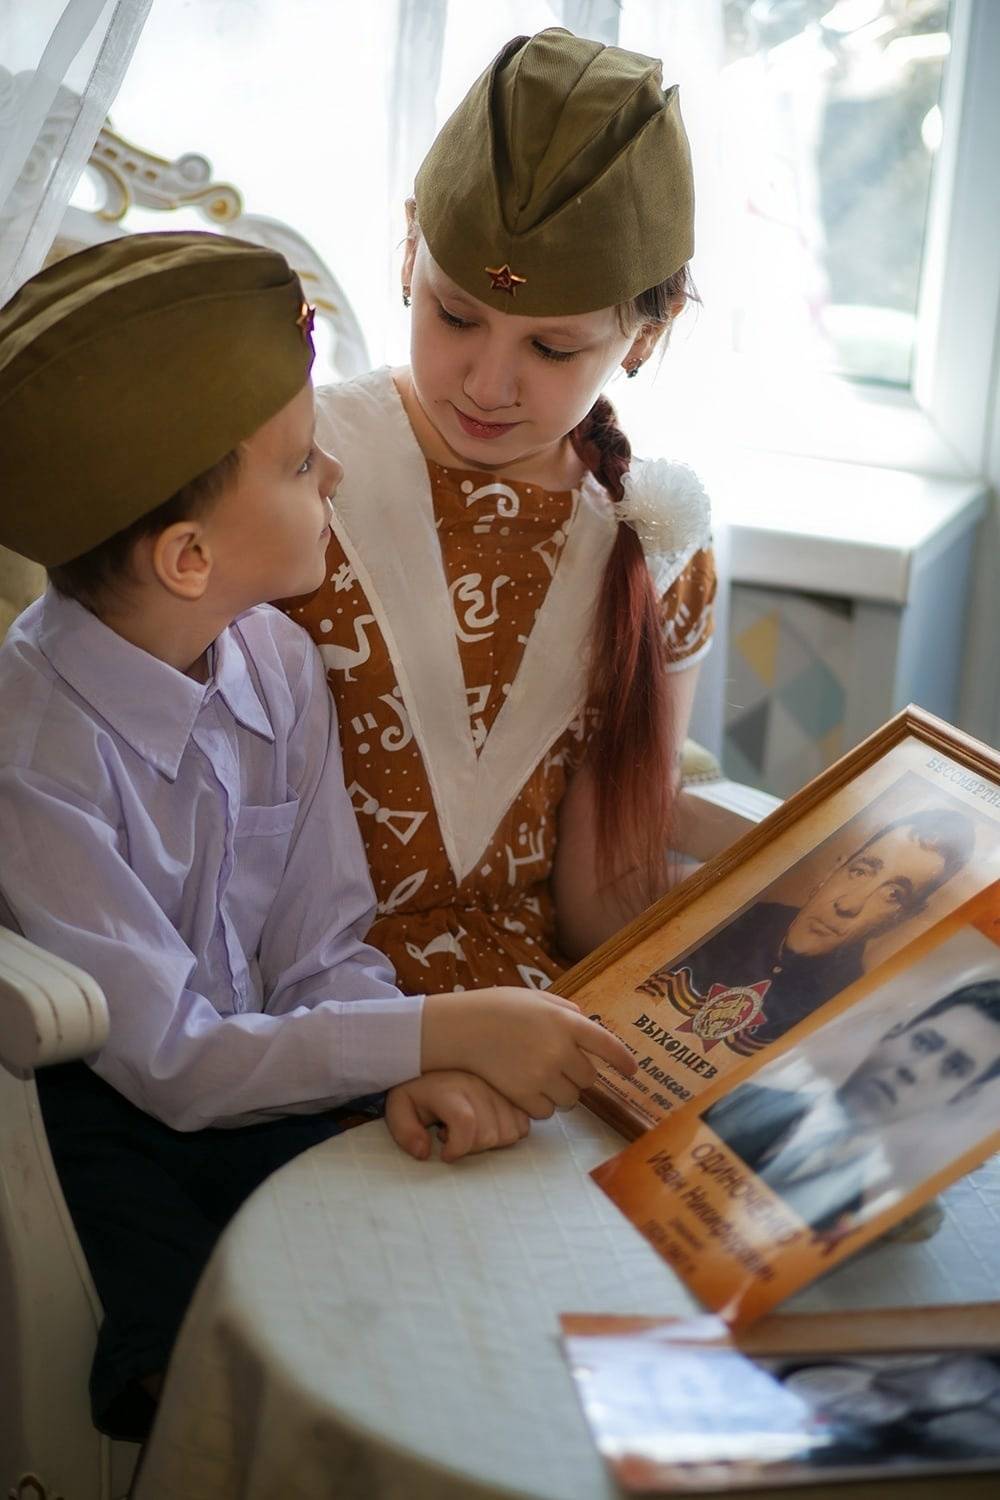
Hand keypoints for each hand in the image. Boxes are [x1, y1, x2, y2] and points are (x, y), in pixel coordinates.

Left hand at [386, 1071, 530, 1162]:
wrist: (433, 1056)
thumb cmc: (418, 1090)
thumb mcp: (399, 1108)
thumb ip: (405, 1132)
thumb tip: (424, 1153)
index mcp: (448, 1088)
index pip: (465, 1123)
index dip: (458, 1147)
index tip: (446, 1153)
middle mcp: (477, 1084)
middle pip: (489, 1133)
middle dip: (471, 1148)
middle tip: (455, 1138)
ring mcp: (499, 1087)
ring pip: (510, 1131)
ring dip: (491, 1140)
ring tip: (471, 1129)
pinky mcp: (512, 1091)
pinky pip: (524, 1123)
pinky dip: (509, 1131)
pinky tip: (489, 1124)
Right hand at [420, 987, 636, 1119]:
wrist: (460, 1028)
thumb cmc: (496, 1008)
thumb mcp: (535, 997)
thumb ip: (565, 1009)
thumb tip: (586, 1021)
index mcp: (565, 1021)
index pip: (608, 1044)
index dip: (623, 1060)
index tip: (632, 1071)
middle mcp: (559, 1049)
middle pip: (588, 1078)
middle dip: (578, 1076)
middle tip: (557, 1067)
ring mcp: (542, 1074)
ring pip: (570, 1099)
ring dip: (560, 1093)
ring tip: (537, 1076)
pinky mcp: (524, 1094)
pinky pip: (546, 1112)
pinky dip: (539, 1105)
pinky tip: (524, 1088)